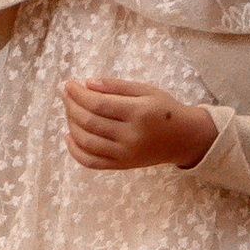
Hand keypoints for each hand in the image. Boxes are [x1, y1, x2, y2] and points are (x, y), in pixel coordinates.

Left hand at [61, 78, 217, 172]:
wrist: (184, 139)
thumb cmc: (164, 110)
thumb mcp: (146, 90)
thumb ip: (116, 86)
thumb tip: (86, 83)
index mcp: (138, 114)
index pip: (99, 104)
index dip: (78, 94)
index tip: (68, 84)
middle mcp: (131, 137)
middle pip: (89, 122)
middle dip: (71, 105)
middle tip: (65, 94)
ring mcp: (125, 154)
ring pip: (86, 141)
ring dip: (71, 124)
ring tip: (68, 110)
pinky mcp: (122, 166)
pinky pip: (91, 162)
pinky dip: (75, 151)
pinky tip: (69, 135)